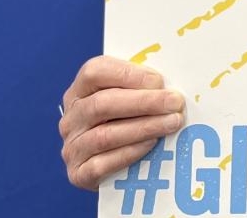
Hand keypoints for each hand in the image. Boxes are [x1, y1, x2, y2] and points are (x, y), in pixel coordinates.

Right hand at [59, 55, 184, 189]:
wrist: (115, 171)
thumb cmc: (128, 123)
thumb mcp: (130, 99)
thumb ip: (142, 88)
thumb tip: (169, 86)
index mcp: (80, 91)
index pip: (95, 72)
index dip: (127, 74)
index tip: (158, 81)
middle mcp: (71, 118)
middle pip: (102, 104)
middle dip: (143, 102)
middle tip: (175, 102)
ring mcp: (72, 147)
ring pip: (104, 135)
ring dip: (144, 127)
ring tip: (172, 123)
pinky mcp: (78, 174)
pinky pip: (102, 164)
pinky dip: (130, 153)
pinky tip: (152, 145)